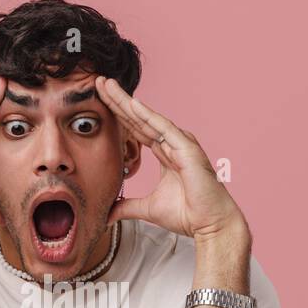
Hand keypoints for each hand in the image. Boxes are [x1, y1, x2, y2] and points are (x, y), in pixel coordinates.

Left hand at [94, 75, 247, 242]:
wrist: (209, 224)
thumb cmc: (186, 214)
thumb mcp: (148, 209)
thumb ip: (127, 207)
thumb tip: (107, 214)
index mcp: (165, 152)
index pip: (136, 128)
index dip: (118, 114)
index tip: (98, 99)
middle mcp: (173, 143)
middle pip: (139, 118)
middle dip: (118, 100)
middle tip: (98, 82)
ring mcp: (180, 143)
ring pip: (148, 118)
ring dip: (127, 102)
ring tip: (108, 85)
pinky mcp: (187, 149)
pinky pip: (164, 129)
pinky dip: (148, 116)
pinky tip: (132, 104)